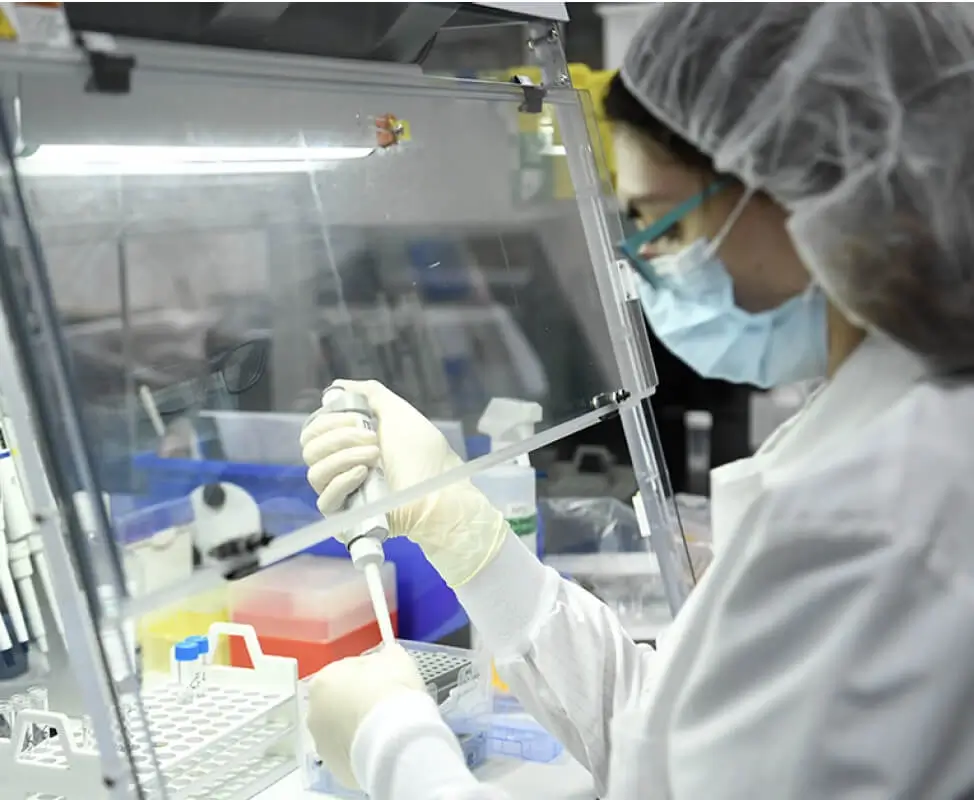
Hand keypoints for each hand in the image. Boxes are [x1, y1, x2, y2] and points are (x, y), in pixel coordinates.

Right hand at [300, 380, 507, 586]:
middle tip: (372, 438)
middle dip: (339, 436)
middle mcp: (340, 467)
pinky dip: (342, 480)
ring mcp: (341, 493)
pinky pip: (324, 499)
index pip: (313, 431)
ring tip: (375, 455)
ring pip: (315, 471)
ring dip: (345, 456)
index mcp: (348, 444)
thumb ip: (369, 394)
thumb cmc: (424, 454)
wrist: (441, 488)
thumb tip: (338, 386)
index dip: (329, 420)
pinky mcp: (344, 517)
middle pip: (309, 448)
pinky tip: (364, 473)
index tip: (358, 417)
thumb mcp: (397, 413)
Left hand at [306, 644, 427, 789]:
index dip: (368, 676)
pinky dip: (364, 752)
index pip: (345, 673)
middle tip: (386, 705)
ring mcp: (323, 745)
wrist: (395, 740)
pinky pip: (351, 755)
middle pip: (339, 704)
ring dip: (359, 729)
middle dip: (358, 704)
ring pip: (342, 732)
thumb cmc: (391, 692)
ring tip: (387, 729)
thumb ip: (385, 657)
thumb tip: (386, 659)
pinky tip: (384, 748)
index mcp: (323, 681)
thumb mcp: (395, 658)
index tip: (386, 681)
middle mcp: (315, 713)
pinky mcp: (336, 770)